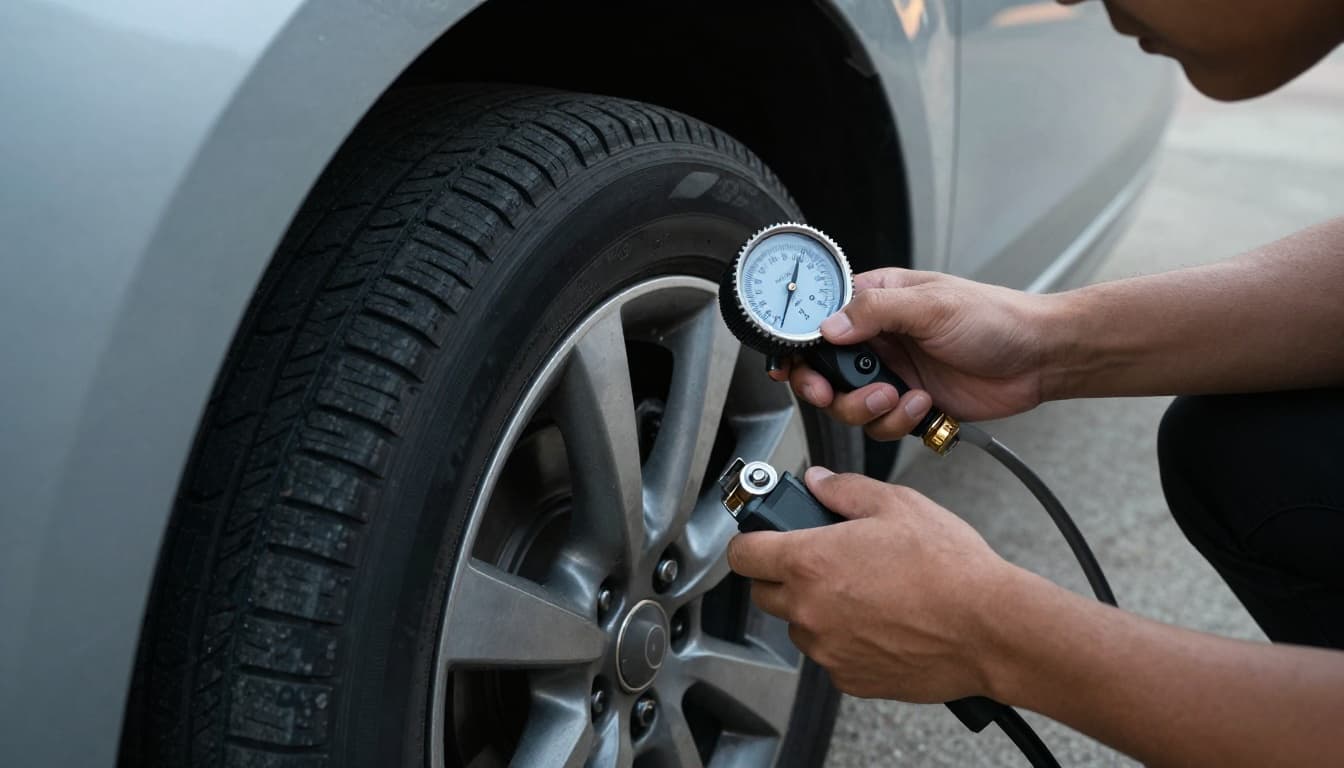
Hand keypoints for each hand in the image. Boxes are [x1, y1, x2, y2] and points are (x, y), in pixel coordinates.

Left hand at [726, 467, 1015, 701]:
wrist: (989, 628)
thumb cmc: (949, 567)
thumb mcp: (897, 504)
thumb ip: (844, 489)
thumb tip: (817, 481)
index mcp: (810, 561)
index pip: (743, 554)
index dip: (751, 540)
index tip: (762, 536)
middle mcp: (809, 610)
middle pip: (764, 593)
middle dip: (783, 574)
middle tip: (822, 559)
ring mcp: (827, 649)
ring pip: (799, 626)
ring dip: (815, 609)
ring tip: (863, 591)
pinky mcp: (850, 678)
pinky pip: (830, 655)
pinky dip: (843, 639)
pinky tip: (880, 621)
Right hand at [772, 268, 1057, 438]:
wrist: (1039, 359)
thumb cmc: (997, 318)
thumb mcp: (932, 305)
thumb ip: (875, 311)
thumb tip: (829, 325)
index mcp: (877, 301)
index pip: (819, 319)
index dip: (797, 344)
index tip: (789, 364)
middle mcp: (878, 338)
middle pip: (823, 370)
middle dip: (823, 387)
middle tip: (828, 393)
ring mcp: (892, 373)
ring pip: (847, 403)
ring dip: (866, 408)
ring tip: (897, 396)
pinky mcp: (908, 404)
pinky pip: (880, 424)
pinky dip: (896, 422)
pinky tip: (922, 405)